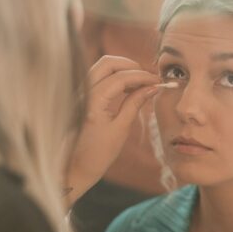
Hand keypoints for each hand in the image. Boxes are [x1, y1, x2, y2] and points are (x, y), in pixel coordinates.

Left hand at [66, 56, 160, 202]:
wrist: (74, 168)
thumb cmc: (97, 154)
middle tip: (148, 78)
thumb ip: (135, 104)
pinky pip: (98, 77)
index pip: (120, 77)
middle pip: (108, 63)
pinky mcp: (81, 96)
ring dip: (122, 70)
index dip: (142, 76)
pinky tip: (127, 88)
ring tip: (140, 84)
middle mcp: (82, 92)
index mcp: (92, 101)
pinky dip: (114, 77)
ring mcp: (79, 92)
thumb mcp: (121, 129)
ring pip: (102, 68)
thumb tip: (152, 88)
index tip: (158, 81)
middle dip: (130, 66)